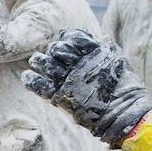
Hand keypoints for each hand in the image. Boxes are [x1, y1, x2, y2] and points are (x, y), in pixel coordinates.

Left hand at [21, 29, 151, 144]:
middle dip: (53, 50)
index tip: (63, 38)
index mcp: (94, 53)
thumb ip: (107, 49)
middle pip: (57, 50)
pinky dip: (31, 80)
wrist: (124, 113)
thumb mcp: (119, 62)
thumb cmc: (125, 88)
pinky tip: (26, 76)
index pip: (75, 38)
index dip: (67, 37)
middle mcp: (79, 64)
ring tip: (35, 60)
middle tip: (49, 53)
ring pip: (46, 65)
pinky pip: (40, 86)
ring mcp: (69, 80)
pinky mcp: (61, 96)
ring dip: (38, 61)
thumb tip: (102, 39)